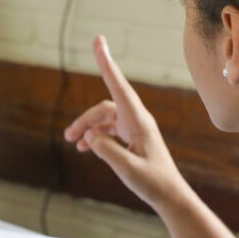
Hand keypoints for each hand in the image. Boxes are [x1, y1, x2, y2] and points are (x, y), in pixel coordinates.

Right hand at [65, 35, 188, 209]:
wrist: (169, 197)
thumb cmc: (152, 183)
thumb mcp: (126, 168)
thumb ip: (106, 150)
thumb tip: (91, 137)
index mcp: (139, 122)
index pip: (119, 87)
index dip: (107, 63)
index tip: (98, 41)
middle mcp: (137, 120)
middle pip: (105, 108)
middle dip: (85, 119)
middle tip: (68, 137)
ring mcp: (135, 128)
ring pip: (105, 119)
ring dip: (88, 128)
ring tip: (73, 143)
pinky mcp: (133, 138)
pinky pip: (109, 129)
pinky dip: (96, 136)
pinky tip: (86, 148)